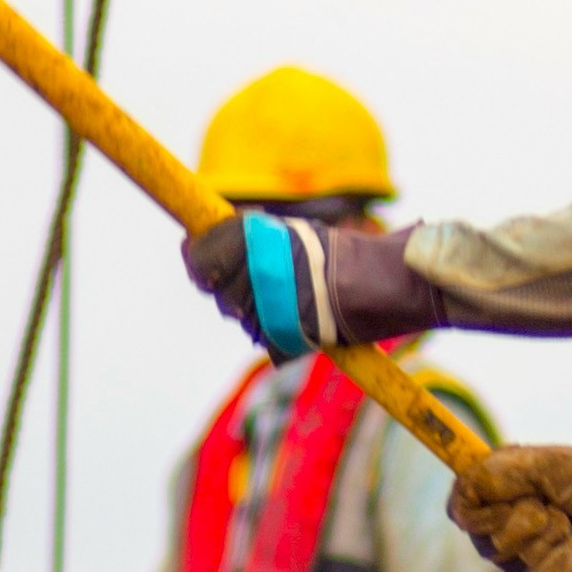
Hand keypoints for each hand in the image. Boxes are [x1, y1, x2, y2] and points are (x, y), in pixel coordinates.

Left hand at [182, 214, 442, 356]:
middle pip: (216, 290)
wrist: (378, 283)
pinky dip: (274, 329)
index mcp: (253, 240)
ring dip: (255, 307)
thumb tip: (193, 248)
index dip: (195, 256)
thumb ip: (243, 240)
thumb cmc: (334, 252)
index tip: (194, 252)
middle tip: (258, 276)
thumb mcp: (287, 233)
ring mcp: (264, 309)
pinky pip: (262, 337)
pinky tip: (297, 315)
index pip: (199, 254)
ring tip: (288, 294)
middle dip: (229, 284)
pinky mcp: (276, 338)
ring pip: (239, 315)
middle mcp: (252, 273)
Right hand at [447, 440, 571, 571]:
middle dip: (531, 520)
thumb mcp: (526, 459)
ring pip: (525, 564)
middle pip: (496, 548)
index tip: (512, 503)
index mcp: (480, 504)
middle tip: (545, 503)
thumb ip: (490, 473)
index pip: (462, 517)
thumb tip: (464, 489)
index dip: (487, 517)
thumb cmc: (560, 470)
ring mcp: (516, 562)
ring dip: (554, 534)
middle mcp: (491, 537)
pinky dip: (568, 558)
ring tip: (563, 518)